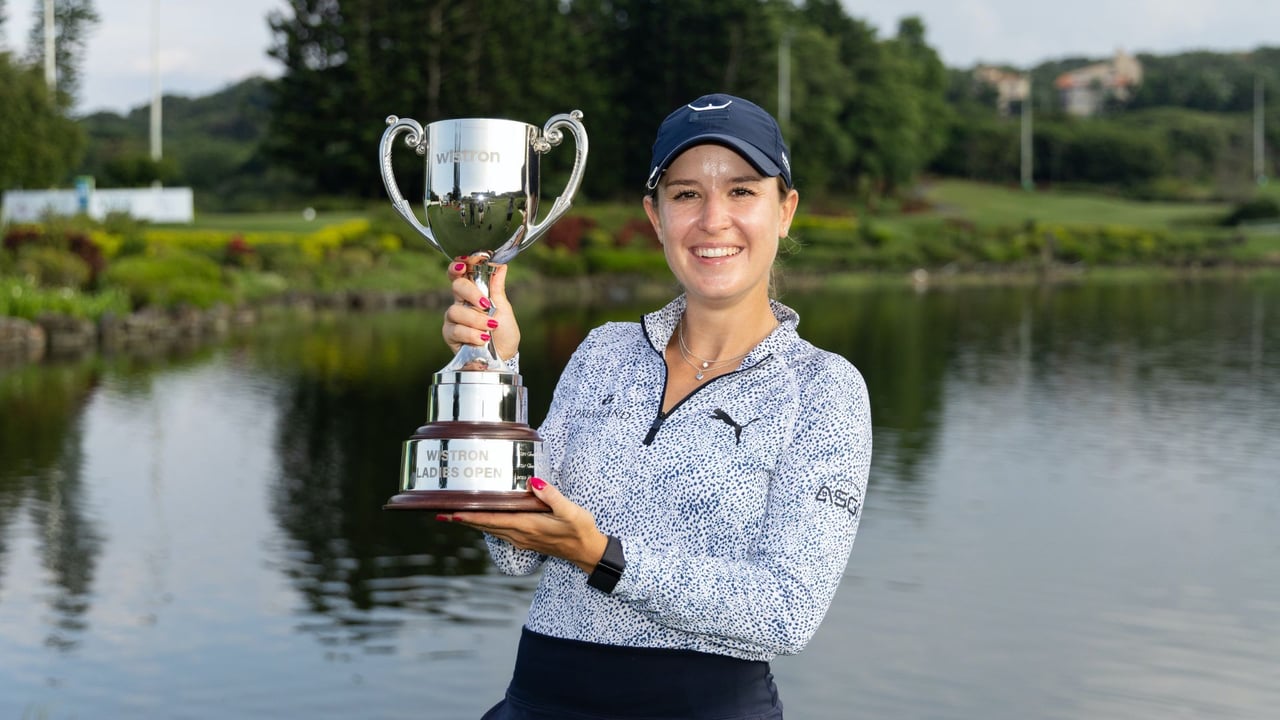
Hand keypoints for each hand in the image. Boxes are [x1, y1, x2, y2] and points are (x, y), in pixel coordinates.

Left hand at [438, 478, 608, 573]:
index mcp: (527, 526)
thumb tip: (532, 482)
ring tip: (453, 516)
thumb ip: (551, 496)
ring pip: (490, 530)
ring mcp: (522, 539)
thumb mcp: (570, 511)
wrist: (588, 552)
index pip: (492, 520)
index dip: (470, 517)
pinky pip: (499, 532)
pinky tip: (481, 520)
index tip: (450, 513)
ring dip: (472, 523)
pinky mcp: (526, 539)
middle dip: (463, 520)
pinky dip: (486, 525)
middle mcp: (520, 535)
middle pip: (485, 526)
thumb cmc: (581, 531)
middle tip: (440, 514)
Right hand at [442, 256, 520, 359]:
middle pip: (456, 286)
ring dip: (476, 320)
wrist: (503, 356)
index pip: (460, 274)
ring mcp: (454, 319)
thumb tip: (502, 265)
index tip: (464, 264)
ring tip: (490, 328)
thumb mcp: (504, 309)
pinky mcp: (450, 335)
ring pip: (456, 310)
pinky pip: (456, 329)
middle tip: (484, 304)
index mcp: (473, 293)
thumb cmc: (503, 333)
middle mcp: (461, 303)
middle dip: (471, 293)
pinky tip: (482, 339)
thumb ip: (498, 288)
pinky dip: (471, 334)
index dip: (458, 266)